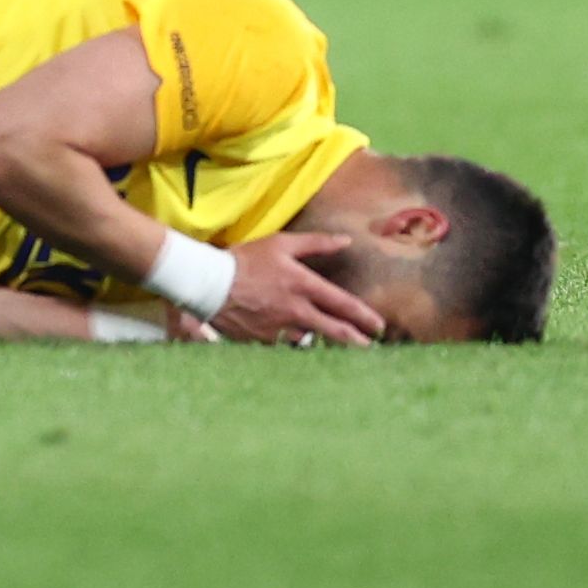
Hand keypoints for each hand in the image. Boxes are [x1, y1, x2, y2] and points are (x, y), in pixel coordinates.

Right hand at [210, 234, 386, 347]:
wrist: (208, 283)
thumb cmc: (245, 259)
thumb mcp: (280, 244)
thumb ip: (316, 243)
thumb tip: (346, 241)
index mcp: (303, 285)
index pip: (344, 305)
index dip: (365, 317)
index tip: (380, 326)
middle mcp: (298, 310)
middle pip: (337, 331)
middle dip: (358, 340)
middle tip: (370, 346)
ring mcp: (282, 328)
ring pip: (311, 339)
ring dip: (320, 338)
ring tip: (327, 340)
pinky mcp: (267, 341)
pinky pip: (286, 343)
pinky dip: (291, 339)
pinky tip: (289, 334)